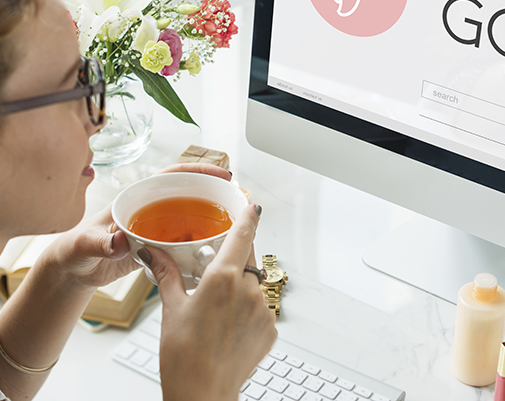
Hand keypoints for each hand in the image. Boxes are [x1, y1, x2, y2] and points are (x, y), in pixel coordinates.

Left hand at [42, 163, 232, 287]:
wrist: (73, 272)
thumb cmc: (75, 250)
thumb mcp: (85, 244)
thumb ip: (101, 242)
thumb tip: (120, 241)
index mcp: (137, 197)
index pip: (173, 176)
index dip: (200, 171)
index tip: (223, 174)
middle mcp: (151, 208)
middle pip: (190, 194)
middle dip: (215, 194)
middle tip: (240, 200)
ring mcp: (156, 228)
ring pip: (191, 219)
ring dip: (213, 220)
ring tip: (237, 224)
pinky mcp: (158, 248)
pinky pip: (185, 242)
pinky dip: (201, 244)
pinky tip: (215, 250)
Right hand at [143, 204, 277, 400]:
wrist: (203, 395)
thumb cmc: (184, 356)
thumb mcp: (172, 308)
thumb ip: (167, 274)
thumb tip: (152, 252)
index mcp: (223, 278)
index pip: (243, 234)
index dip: (248, 216)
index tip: (252, 205)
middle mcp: (248, 290)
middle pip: (248, 257)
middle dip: (236, 257)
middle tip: (216, 271)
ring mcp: (262, 309)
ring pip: (254, 283)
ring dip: (241, 286)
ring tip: (219, 308)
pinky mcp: (271, 327)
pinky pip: (261, 306)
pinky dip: (248, 308)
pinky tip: (229, 325)